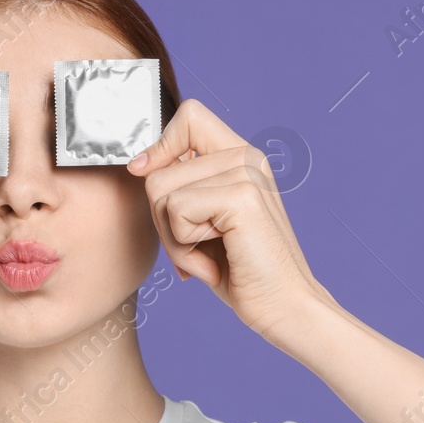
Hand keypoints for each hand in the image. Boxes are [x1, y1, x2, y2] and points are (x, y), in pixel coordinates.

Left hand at [126, 99, 327, 339]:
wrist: (283, 307)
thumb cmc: (241, 271)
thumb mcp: (204, 222)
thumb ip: (182, 188)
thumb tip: (139, 166)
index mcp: (241, 156)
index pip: (189, 115)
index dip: (161, 145)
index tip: (147, 174)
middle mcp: (247, 156)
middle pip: (159, 167)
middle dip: (161, 219)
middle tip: (195, 248)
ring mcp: (246, 172)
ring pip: (161, 191)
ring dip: (172, 239)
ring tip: (207, 256)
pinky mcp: (242, 196)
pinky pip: (175, 211)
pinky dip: (184, 248)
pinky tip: (214, 264)